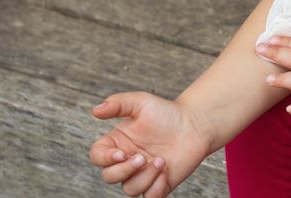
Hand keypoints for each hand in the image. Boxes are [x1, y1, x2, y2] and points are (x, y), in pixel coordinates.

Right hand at [89, 92, 210, 196]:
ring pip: (130, 189)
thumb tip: (95, 110)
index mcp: (118, 143)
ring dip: (144, 177)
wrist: (195, 124)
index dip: (104, 159)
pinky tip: (166, 171)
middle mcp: (127, 161)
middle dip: (124, 170)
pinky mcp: (159, 184)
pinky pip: (150, 196)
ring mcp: (142, 174)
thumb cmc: (166, 112)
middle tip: (142, 157)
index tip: (121, 153)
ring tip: (161, 161)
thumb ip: (118, 103)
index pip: (98, 156)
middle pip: (110, 177)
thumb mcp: (141, 102)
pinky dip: (156, 187)